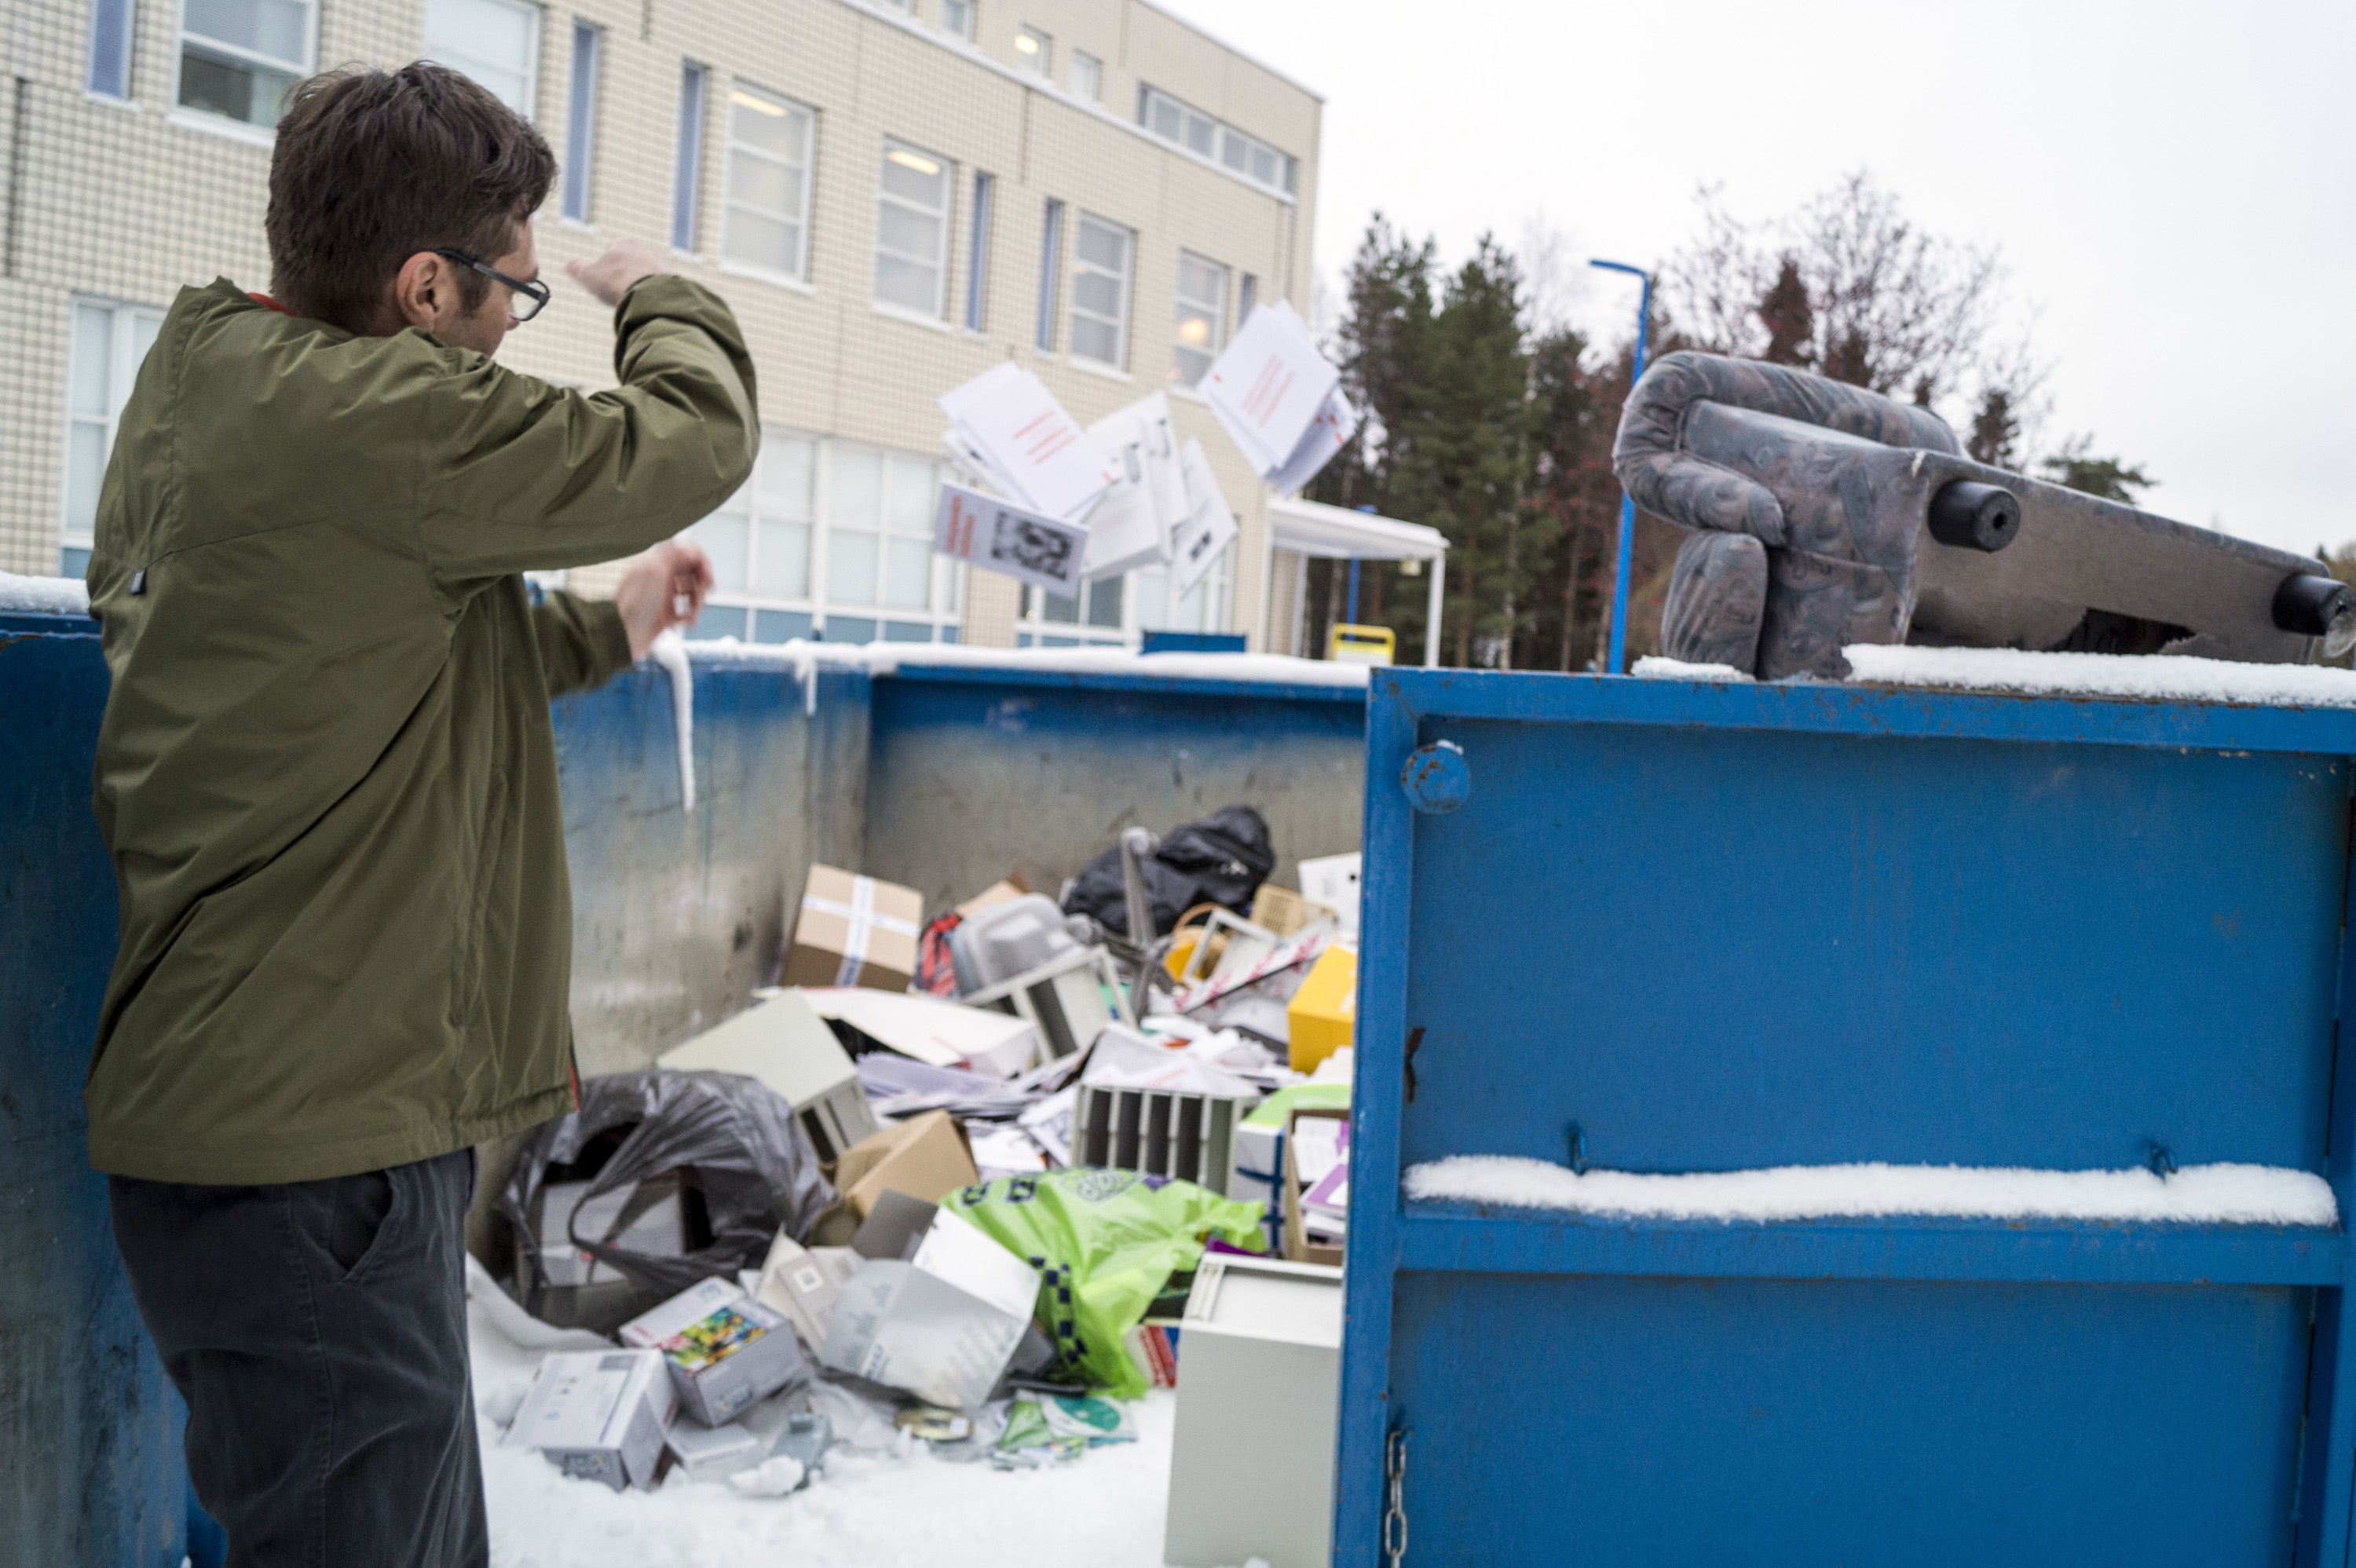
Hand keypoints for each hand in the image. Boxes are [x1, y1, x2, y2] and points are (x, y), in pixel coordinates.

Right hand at [566, 238, 669, 306]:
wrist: (652, 296)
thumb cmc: (617, 282)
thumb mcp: (588, 275)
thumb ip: (577, 268)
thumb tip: (570, 264)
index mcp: (624, 243)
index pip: (611, 251)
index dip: (604, 267)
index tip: (603, 281)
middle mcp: (645, 249)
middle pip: (629, 263)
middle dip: (624, 276)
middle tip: (618, 293)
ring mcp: (662, 264)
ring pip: (646, 275)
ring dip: (640, 286)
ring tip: (633, 301)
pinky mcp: (674, 280)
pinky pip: (660, 287)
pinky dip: (653, 295)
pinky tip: (648, 305)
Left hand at [615, 540, 714, 658]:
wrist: (621, 639)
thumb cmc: (631, 609)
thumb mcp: (653, 575)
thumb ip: (673, 558)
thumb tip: (689, 547)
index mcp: (656, 564)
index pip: (685, 552)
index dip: (701, 562)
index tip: (708, 576)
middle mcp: (660, 578)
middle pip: (692, 573)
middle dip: (701, 586)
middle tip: (702, 598)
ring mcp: (663, 596)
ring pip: (691, 593)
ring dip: (697, 604)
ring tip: (692, 617)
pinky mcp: (665, 614)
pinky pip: (686, 611)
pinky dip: (690, 616)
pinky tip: (685, 622)